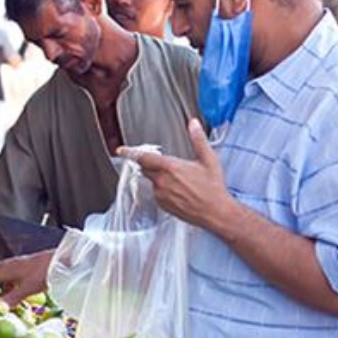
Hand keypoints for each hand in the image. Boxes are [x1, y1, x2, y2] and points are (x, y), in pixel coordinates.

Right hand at [0, 250, 53, 306]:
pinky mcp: (23, 271)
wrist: (63, 261)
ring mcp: (15, 268)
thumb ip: (10, 299)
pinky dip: (3, 288)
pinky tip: (9, 298)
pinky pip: (6, 278)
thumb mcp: (27, 288)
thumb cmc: (45, 272)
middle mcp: (6, 266)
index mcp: (4, 268)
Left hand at [120, 119, 235, 229]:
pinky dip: (164, 190)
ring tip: (182, 182)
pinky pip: (158, 194)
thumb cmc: (213, 188)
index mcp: (170, 168)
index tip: (121, 150)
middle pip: (147, 169)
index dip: (131, 153)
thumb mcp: (208, 159)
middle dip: (152, 165)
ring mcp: (161, 195)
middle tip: (169, 166)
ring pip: (154, 182)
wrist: (216, 213)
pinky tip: (180, 192)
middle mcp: (162, 181)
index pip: (144, 158)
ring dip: (161, 178)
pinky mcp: (163, 206)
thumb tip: (193, 124)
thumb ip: (198, 139)